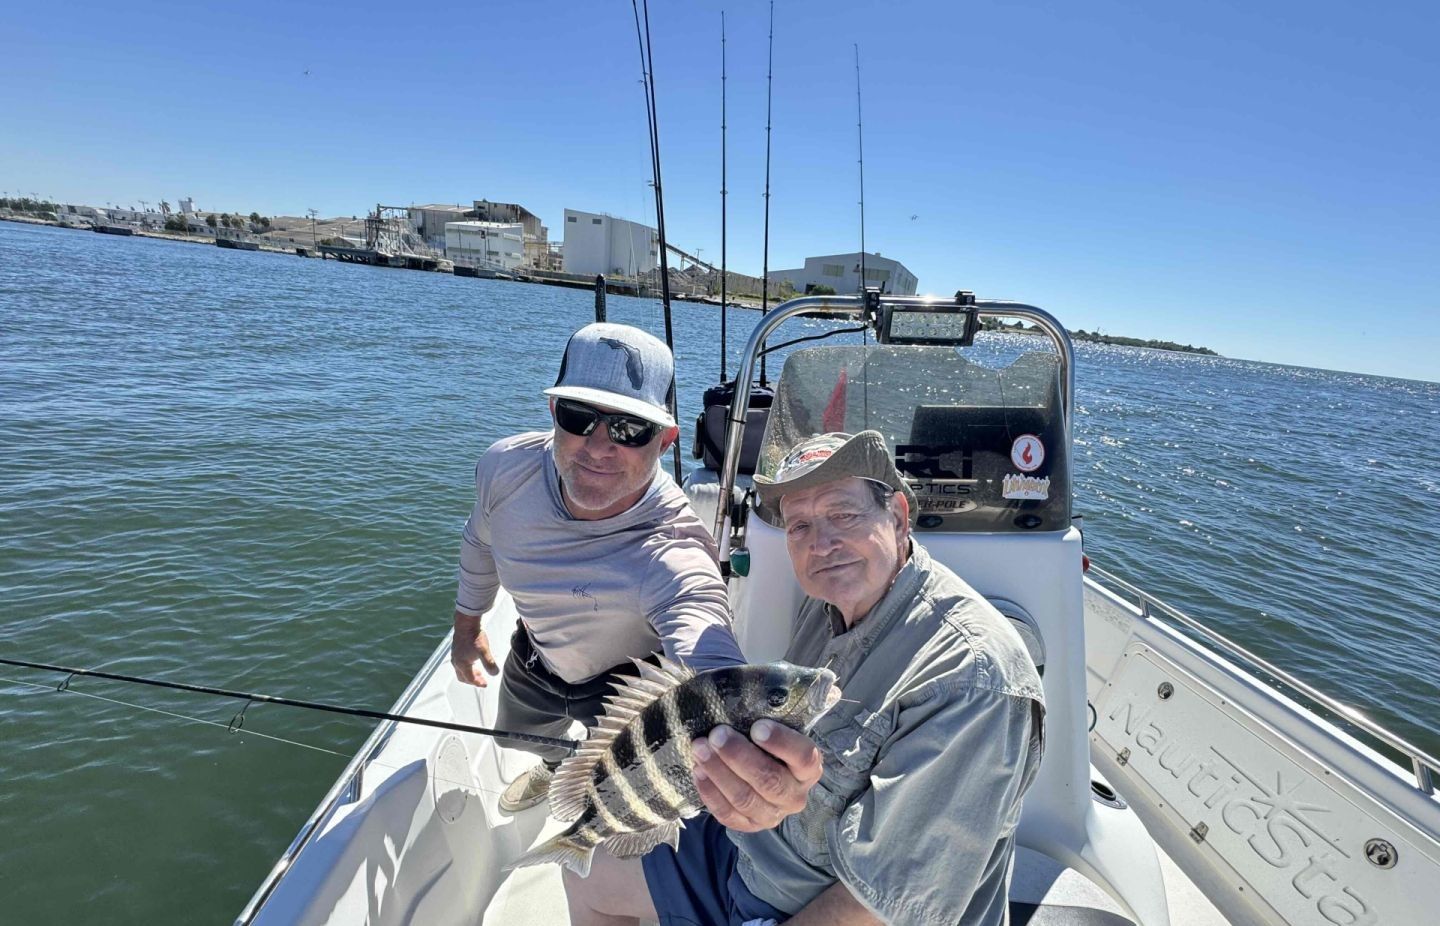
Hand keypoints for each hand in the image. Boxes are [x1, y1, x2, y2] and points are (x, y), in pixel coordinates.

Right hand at [451, 613, 498, 685]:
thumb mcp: (484, 651)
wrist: (466, 622)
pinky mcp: (457, 649)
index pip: (469, 679)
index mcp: (461, 664)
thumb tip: (495, 673)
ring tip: (479, 671)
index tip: (485, 684)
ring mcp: (455, 655)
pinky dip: (467, 666)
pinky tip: (474, 661)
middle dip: (472, 680)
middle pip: (462, 676)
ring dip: (470, 673)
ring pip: (461, 670)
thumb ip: (489, 663)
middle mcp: (456, 661)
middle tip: (482, 680)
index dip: (478, 683)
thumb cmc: (474, 636)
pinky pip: (460, 663)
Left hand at [691, 720, 822, 831]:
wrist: (758, 765)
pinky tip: (698, 771)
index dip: (781, 742)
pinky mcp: (749, 825)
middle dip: (739, 756)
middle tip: (716, 734)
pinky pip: (728, 814)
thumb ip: (768, 709)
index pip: (803, 756)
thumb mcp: (774, 724)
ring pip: (745, 798)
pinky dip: (710, 792)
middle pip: (770, 780)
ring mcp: (772, 814)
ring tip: (699, 749)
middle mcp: (795, 795)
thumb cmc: (764, 738)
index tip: (757, 726)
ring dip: (719, 772)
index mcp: (809, 767)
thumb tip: (748, 686)